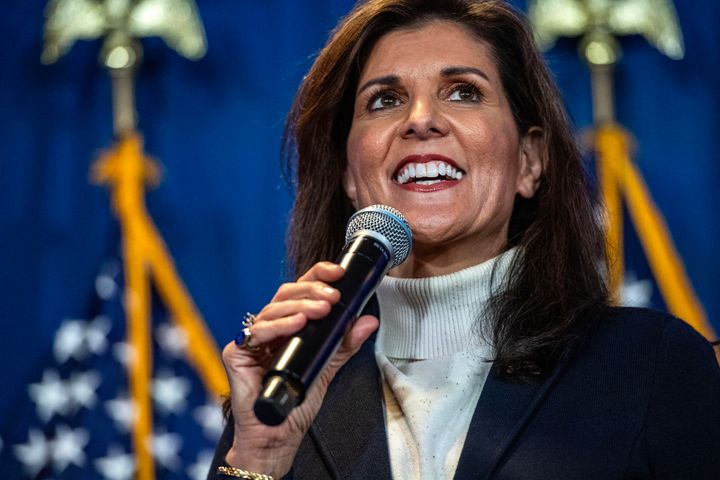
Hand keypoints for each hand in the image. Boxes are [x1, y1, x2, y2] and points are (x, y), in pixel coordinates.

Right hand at [221, 261, 378, 477]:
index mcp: (288, 326)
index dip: (317, 276)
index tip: (338, 272)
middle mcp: (268, 328)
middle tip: (333, 298)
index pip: (301, 291)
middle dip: (311, 290)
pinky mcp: (237, 353)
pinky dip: (277, 326)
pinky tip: (296, 324)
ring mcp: (252, 340)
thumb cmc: (296, 403)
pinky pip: (255, 332)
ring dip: (300, 305)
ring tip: (321, 309)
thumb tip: (367, 321)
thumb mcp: (327, 367)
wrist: (277, 436)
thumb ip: (344, 344)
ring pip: (272, 308)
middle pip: (286, 294)